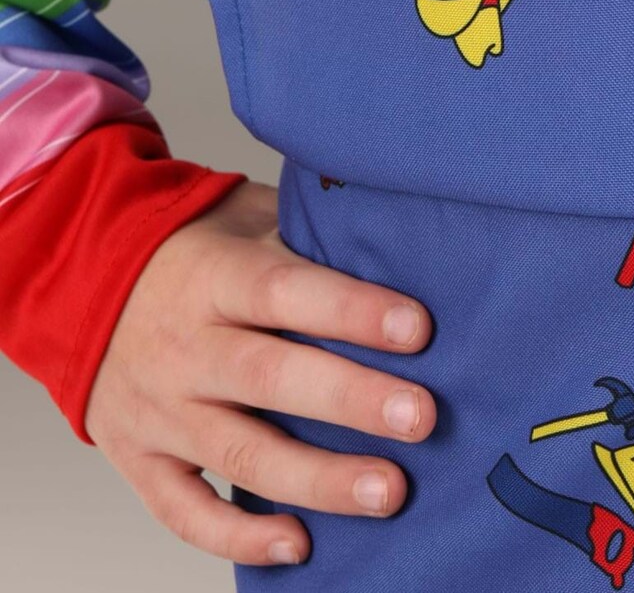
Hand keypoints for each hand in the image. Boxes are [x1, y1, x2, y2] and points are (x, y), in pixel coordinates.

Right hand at [85, 180, 436, 567]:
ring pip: (240, 453)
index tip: (418, 330)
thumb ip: (307, 237)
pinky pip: (186, 511)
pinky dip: (240, 536)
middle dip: (352, 400)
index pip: (286, 290)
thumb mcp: (244, 218)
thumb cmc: (191, 249)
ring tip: (388, 491)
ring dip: (319, 479)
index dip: (352, 311)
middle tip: (421, 418)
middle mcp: (184, 347)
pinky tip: (299, 545)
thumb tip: (397, 251)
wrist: (82, 280)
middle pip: (271, 378)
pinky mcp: (139, 460)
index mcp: (214, 277)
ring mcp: (159, 410)